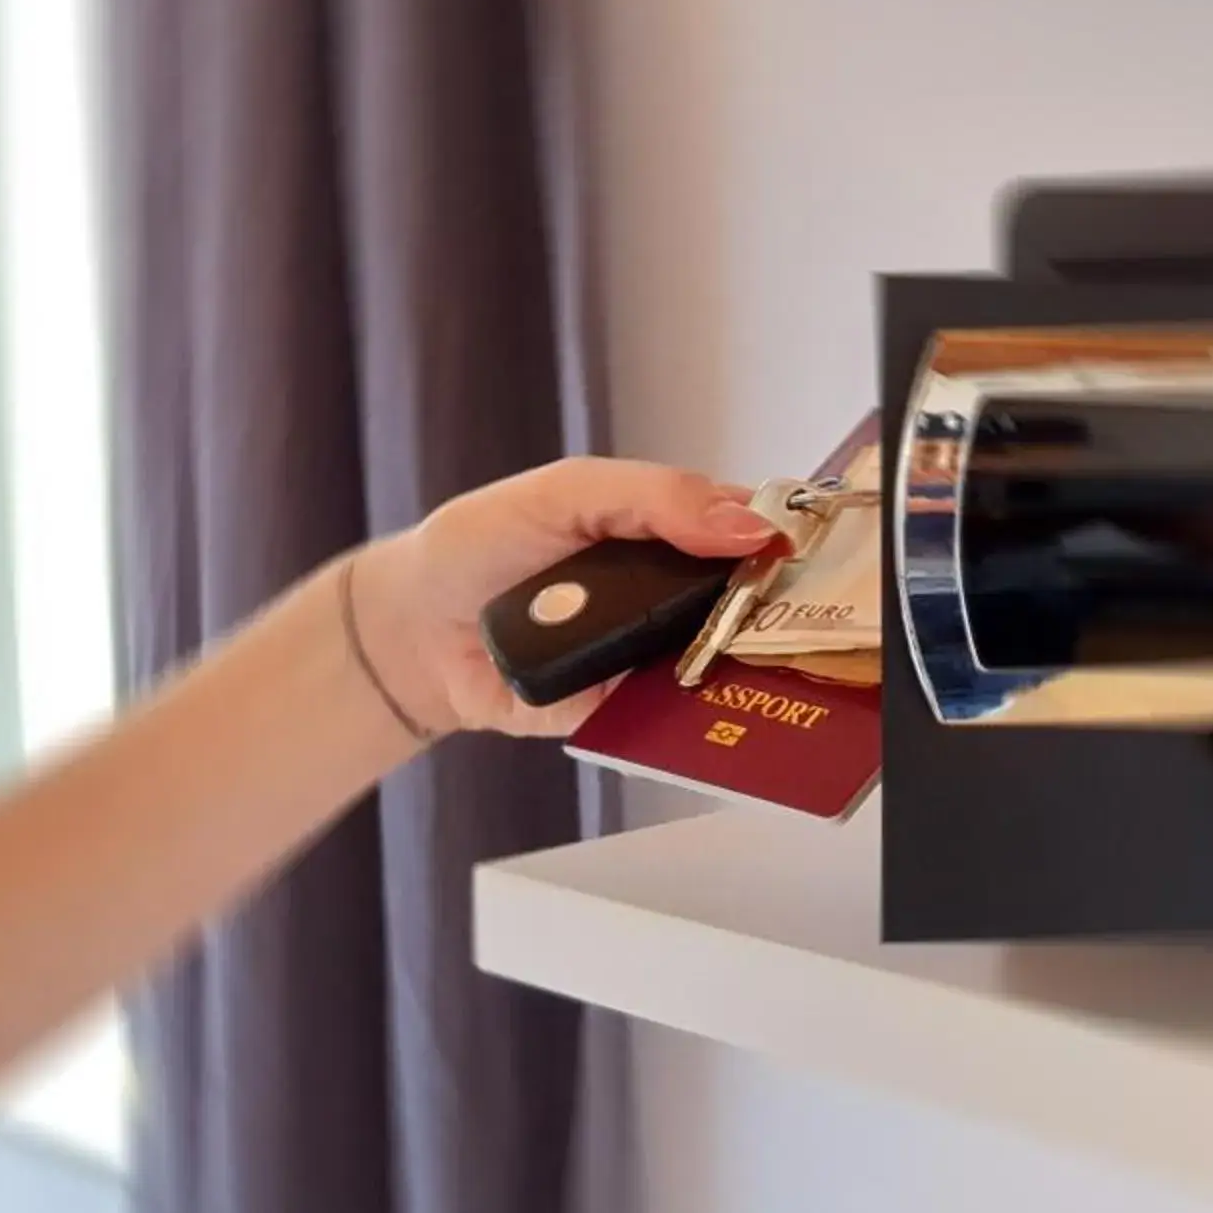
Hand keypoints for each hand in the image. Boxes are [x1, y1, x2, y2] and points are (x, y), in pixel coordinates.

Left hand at [348, 458, 777, 736]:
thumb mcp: (567, 492)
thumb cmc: (481, 546)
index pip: (747, 527)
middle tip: (794, 610)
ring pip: (724, 665)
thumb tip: (744, 522)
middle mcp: (669, 593)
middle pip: (750, 603)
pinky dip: (695, 716)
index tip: (799, 548)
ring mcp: (652, 655)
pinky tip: (715, 707)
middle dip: (774, 608)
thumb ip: (653, 497)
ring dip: (740, 664)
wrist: (413, 632)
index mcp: (665, 528)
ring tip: (755, 657)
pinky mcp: (628, 712)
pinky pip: (676, 719)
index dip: (779, 537)